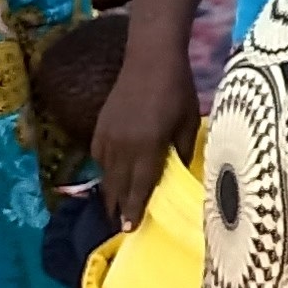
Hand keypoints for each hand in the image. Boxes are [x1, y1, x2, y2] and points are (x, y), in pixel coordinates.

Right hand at [97, 48, 194, 234]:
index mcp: (147, 147)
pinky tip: (110, 174)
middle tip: (119, 227)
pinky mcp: (100, 125)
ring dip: (110, 190)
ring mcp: (108, 135)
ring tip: (114, 207)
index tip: (129, 229)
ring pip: (106, 172)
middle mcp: (123, 145)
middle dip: (118, 207)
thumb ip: (183, 151)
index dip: (134, 210)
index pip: (139, 186)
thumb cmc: (177, 89)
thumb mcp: (189, 123)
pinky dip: (104, 168)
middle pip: (118, 185)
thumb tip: (181, 173)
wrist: (150, 58)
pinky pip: (99, 155)